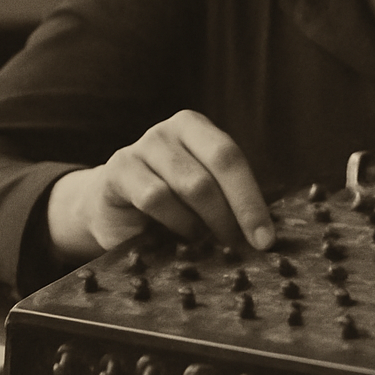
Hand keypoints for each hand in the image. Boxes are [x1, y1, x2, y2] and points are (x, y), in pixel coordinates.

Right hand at [46, 110, 276, 262]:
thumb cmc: (166, 202)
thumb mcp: (200, 194)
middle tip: (246, 247)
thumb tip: (263, 232)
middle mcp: (169, 130)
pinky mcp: (118, 170)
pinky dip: (174, 222)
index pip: (231, 157)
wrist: (108, 209)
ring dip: (205, 222)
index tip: (266, 239)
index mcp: (196, 128)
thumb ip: (227, 200)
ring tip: (207, 243)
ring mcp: (141, 146)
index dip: (251, 199)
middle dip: (237, 210)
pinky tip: (177, 237)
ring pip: (190, 184)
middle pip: (217, 166)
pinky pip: (156, 197)